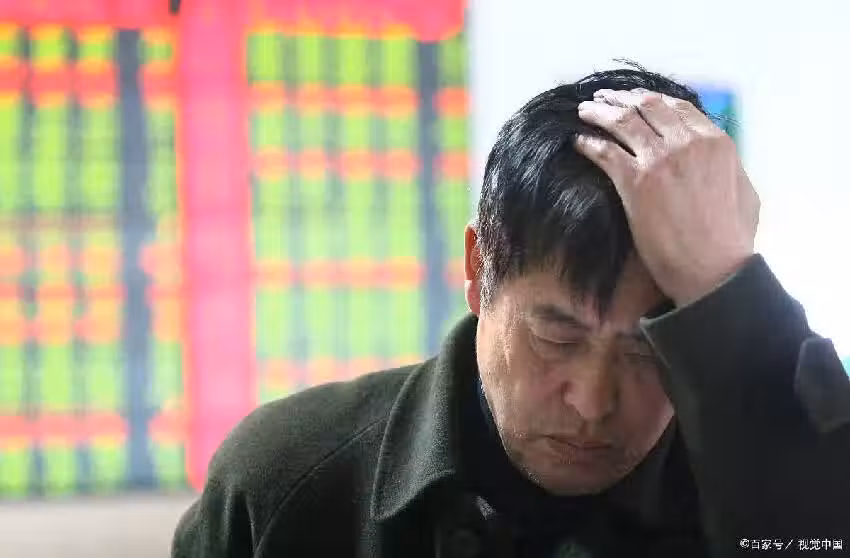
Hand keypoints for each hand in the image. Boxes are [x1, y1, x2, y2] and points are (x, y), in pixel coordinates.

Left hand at [574, 88, 759, 305]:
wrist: (712, 270)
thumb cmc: (731, 241)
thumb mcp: (745, 193)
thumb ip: (731, 167)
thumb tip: (721, 158)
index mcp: (716, 142)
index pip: (677, 107)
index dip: (650, 98)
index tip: (633, 98)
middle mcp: (688, 143)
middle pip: (647, 107)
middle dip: (621, 98)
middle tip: (602, 98)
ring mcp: (661, 160)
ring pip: (623, 122)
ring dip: (600, 113)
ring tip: (584, 112)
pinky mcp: (636, 182)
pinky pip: (604, 152)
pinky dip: (589, 144)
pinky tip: (578, 142)